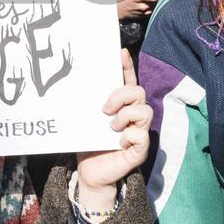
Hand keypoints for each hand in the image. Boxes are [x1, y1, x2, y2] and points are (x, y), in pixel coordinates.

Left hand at [75, 50, 152, 211]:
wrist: (89, 171)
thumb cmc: (88, 142)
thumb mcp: (87, 117)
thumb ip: (89, 102)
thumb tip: (78, 79)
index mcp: (120, 105)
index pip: (128, 80)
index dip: (126, 66)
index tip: (120, 52)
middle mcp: (133, 116)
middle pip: (139, 92)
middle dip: (121, 95)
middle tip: (104, 109)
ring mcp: (139, 132)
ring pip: (145, 110)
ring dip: (125, 116)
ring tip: (111, 126)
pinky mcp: (140, 149)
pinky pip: (142, 135)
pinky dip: (129, 136)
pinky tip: (118, 142)